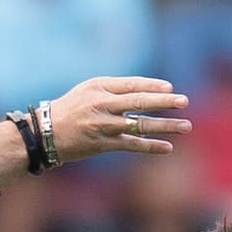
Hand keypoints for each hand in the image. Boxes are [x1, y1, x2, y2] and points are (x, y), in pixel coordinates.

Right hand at [48, 77, 190, 161]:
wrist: (46, 133)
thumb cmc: (70, 109)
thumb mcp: (89, 90)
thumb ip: (114, 89)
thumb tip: (143, 92)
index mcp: (100, 87)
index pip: (132, 85)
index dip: (153, 86)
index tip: (170, 88)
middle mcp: (103, 105)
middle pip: (139, 102)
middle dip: (164, 102)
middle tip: (184, 101)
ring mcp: (104, 126)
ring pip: (140, 124)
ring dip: (165, 126)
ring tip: (186, 126)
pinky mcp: (103, 144)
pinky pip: (132, 145)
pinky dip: (150, 146)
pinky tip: (167, 147)